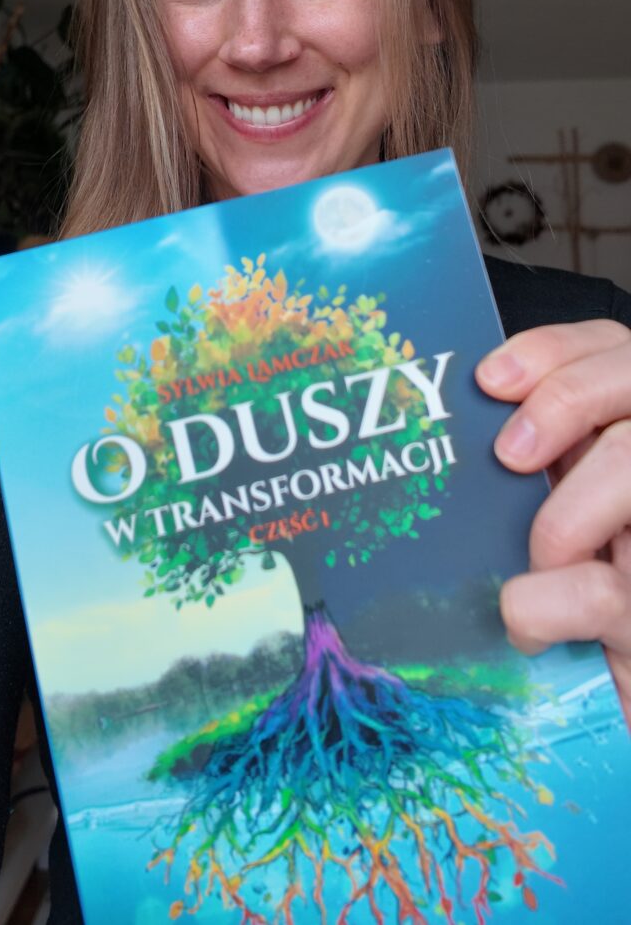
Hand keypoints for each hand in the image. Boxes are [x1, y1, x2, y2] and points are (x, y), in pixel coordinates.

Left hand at [475, 319, 630, 727]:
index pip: (613, 349)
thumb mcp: (544, 516)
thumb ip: (527, 469)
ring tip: (538, 557)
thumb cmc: (572, 608)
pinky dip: (549, 605)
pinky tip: (530, 624)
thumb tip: (446, 430)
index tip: (489, 378)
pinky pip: (604, 591)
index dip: (556, 351)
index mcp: (628, 434)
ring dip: (564, 514)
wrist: (602, 709)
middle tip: (510, 455)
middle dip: (566, 399)